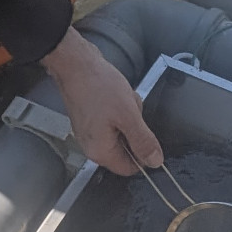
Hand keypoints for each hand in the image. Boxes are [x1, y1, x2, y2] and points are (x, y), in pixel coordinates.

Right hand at [42, 28, 163, 174]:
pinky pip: (113, 119)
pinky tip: (115, 94)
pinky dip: (119, 107)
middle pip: (126, 147)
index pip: (129, 168)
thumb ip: (143, 141)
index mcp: (100, 151)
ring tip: (122, 98)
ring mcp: (90, 131)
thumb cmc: (97, 86)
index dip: (143, 153)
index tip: (147, 134)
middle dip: (134, 127)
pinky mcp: (90, 118)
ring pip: (122, 130)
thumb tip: (155, 161)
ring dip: (128, 115)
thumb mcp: (128, 115)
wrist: (76, 63)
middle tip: (130, 110)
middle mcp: (92, 145)